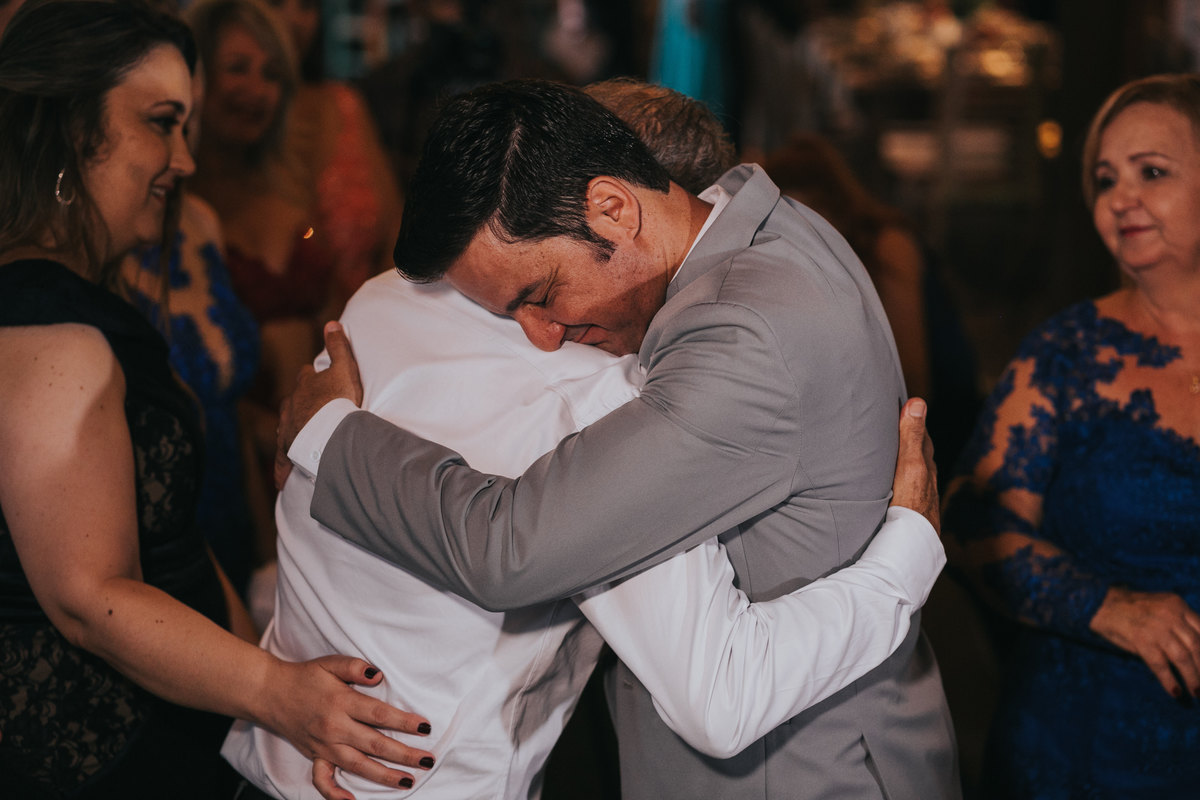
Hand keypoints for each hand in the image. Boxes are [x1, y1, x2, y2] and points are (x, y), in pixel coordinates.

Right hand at [261, 655, 433, 796]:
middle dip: (404, 754)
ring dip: (384, 775)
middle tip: (428, 760)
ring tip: (408, 780)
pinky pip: (323, 780)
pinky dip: (336, 794)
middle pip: (374, 744)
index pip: (379, 714)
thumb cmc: (305, 676)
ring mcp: (323, 746)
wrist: (270, 693)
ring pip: (358, 765)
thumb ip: (355, 667)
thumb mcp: (330, 663)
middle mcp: (334, 728)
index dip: (403, 722)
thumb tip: (378, 675)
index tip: (425, 727)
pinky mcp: (314, 756)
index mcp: (340, 702)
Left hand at [275, 321, 363, 488]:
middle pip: (293, 401)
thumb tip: (332, 323)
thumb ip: (338, 347)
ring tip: (301, 440)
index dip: (314, 379)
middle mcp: (291, 405)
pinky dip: (281, 469)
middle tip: (313, 413)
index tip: (320, 383)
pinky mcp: (287, 449)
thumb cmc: (338, 401)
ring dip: (294, 432)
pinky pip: (282, 460)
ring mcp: (287, 428)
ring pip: (286, 427)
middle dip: (301, 405)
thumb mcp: (344, 368)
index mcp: (305, 386)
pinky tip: (280, 481)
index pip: (307, 377)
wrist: (327, 431)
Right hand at [890, 397, 938, 534]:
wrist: (908, 546)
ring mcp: (916, 496)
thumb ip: (911, 437)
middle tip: (888, 422)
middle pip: (916, 453)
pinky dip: (894, 476)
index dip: (911, 420)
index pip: (920, 436)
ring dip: (898, 458)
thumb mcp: (910, 466)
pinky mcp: (907, 510)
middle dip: (905, 438)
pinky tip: (884, 481)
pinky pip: (901, 485)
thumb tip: (918, 403)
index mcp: (924, 465)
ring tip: (883, 449)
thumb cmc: (910, 505)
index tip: (899, 405)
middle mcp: (923, 479)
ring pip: (908, 470)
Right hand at [1090, 587, 1199, 699]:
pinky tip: (1176, 692)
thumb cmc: (1132, 608)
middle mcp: (1171, 615)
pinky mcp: (1141, 640)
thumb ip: (1179, 623)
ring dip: (1192, 678)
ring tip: (1196, 692)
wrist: (1100, 604)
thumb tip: (1196, 653)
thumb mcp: (1161, 607)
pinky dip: (1169, 680)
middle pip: (1196, 646)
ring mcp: (1156, 628)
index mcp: (1178, 605)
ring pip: (1182, 657)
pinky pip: (1160, 664)